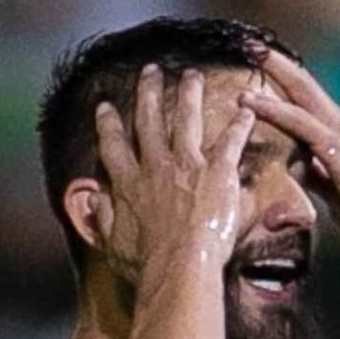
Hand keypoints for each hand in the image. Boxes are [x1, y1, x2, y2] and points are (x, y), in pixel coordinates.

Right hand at [93, 63, 254, 274]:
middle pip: (149, 121)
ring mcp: (186, 165)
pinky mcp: (216, 170)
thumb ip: (103, 218)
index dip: (108, 124)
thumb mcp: (112, 244)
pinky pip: (230, 141)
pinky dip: (239, 125)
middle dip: (149, 93)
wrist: (179, 267)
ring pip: (186, 119)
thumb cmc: (147, 264)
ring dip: (189, 94)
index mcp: (128, 185)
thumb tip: (93, 199)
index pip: (114, 146)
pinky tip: (246, 110)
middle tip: (150, 71)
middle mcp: (155, 167)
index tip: (105, 107)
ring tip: (191, 75)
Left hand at [250, 53, 339, 245]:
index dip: (283, 78)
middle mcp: (338, 126)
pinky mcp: (336, 150)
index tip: (258, 59)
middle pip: (302, 84)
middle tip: (248, 39)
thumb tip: (294, 172)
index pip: (305, 99)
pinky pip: (300, 124)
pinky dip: (273, 110)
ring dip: (274, 70)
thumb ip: (314, 178)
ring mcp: (339, 134)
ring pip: (300, 93)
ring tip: (248, 49)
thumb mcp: (335, 193)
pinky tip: (251, 101)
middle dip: (276, 61)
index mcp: (336, 135)